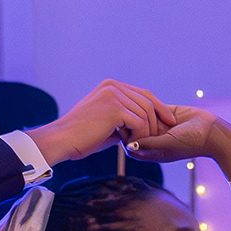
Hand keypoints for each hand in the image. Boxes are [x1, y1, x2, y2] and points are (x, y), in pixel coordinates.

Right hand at [29, 80, 171, 165]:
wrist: (61, 141)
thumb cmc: (80, 138)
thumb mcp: (105, 123)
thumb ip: (123, 120)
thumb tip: (142, 127)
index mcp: (111, 85)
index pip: (144, 94)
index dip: (159, 108)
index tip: (169, 122)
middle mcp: (113, 86)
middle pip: (148, 102)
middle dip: (156, 122)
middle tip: (156, 139)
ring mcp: (114, 95)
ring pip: (146, 114)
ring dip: (144, 133)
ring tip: (133, 145)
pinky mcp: (114, 108)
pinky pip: (139, 123)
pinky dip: (138, 137)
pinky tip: (128, 145)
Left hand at [123, 102, 222, 161]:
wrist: (212, 132)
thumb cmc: (191, 143)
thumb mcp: (167, 144)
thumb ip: (149, 144)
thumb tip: (128, 145)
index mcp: (151, 152)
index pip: (129, 145)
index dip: (124, 135)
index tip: (126, 125)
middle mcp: (153, 140)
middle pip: (133, 130)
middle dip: (130, 121)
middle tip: (130, 111)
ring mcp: (159, 127)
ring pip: (141, 117)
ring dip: (140, 111)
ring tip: (143, 106)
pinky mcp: (166, 114)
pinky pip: (152, 108)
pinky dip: (150, 103)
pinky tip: (153, 102)